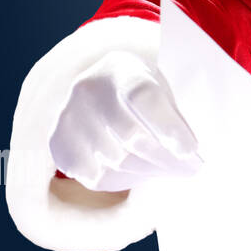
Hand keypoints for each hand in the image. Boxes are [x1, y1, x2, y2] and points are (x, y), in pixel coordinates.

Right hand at [49, 49, 202, 191]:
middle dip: (167, 159)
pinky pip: (97, 177)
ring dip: (151, 171)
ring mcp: (68, 117)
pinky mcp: (59, 144)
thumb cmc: (141, 90)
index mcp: (121, 69)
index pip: (143, 97)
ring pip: (116, 162)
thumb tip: (188, 159)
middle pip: (131, 136)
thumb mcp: (161, 89)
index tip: (191, 150)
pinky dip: (126, 181)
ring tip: (172, 169)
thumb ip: (173, 119)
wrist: (99, 85)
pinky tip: (142, 172)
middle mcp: (87, 90)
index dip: (168, 128)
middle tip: (192, 168)